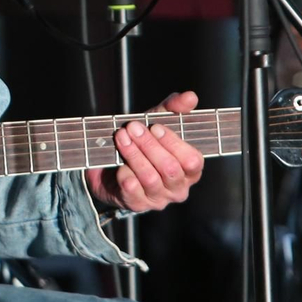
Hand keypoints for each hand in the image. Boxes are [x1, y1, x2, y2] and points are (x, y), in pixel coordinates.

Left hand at [87, 91, 205, 212]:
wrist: (110, 166)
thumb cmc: (142, 144)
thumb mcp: (157, 122)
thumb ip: (174, 109)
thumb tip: (190, 97)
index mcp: (190, 170)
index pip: (192, 160)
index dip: (173, 143)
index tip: (154, 126)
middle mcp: (178, 187)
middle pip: (170, 169)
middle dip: (149, 145)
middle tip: (132, 128)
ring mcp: (158, 198)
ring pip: (150, 178)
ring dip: (133, 154)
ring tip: (121, 137)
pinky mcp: (137, 204)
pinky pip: (132, 189)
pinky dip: (124, 173)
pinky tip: (118, 163)